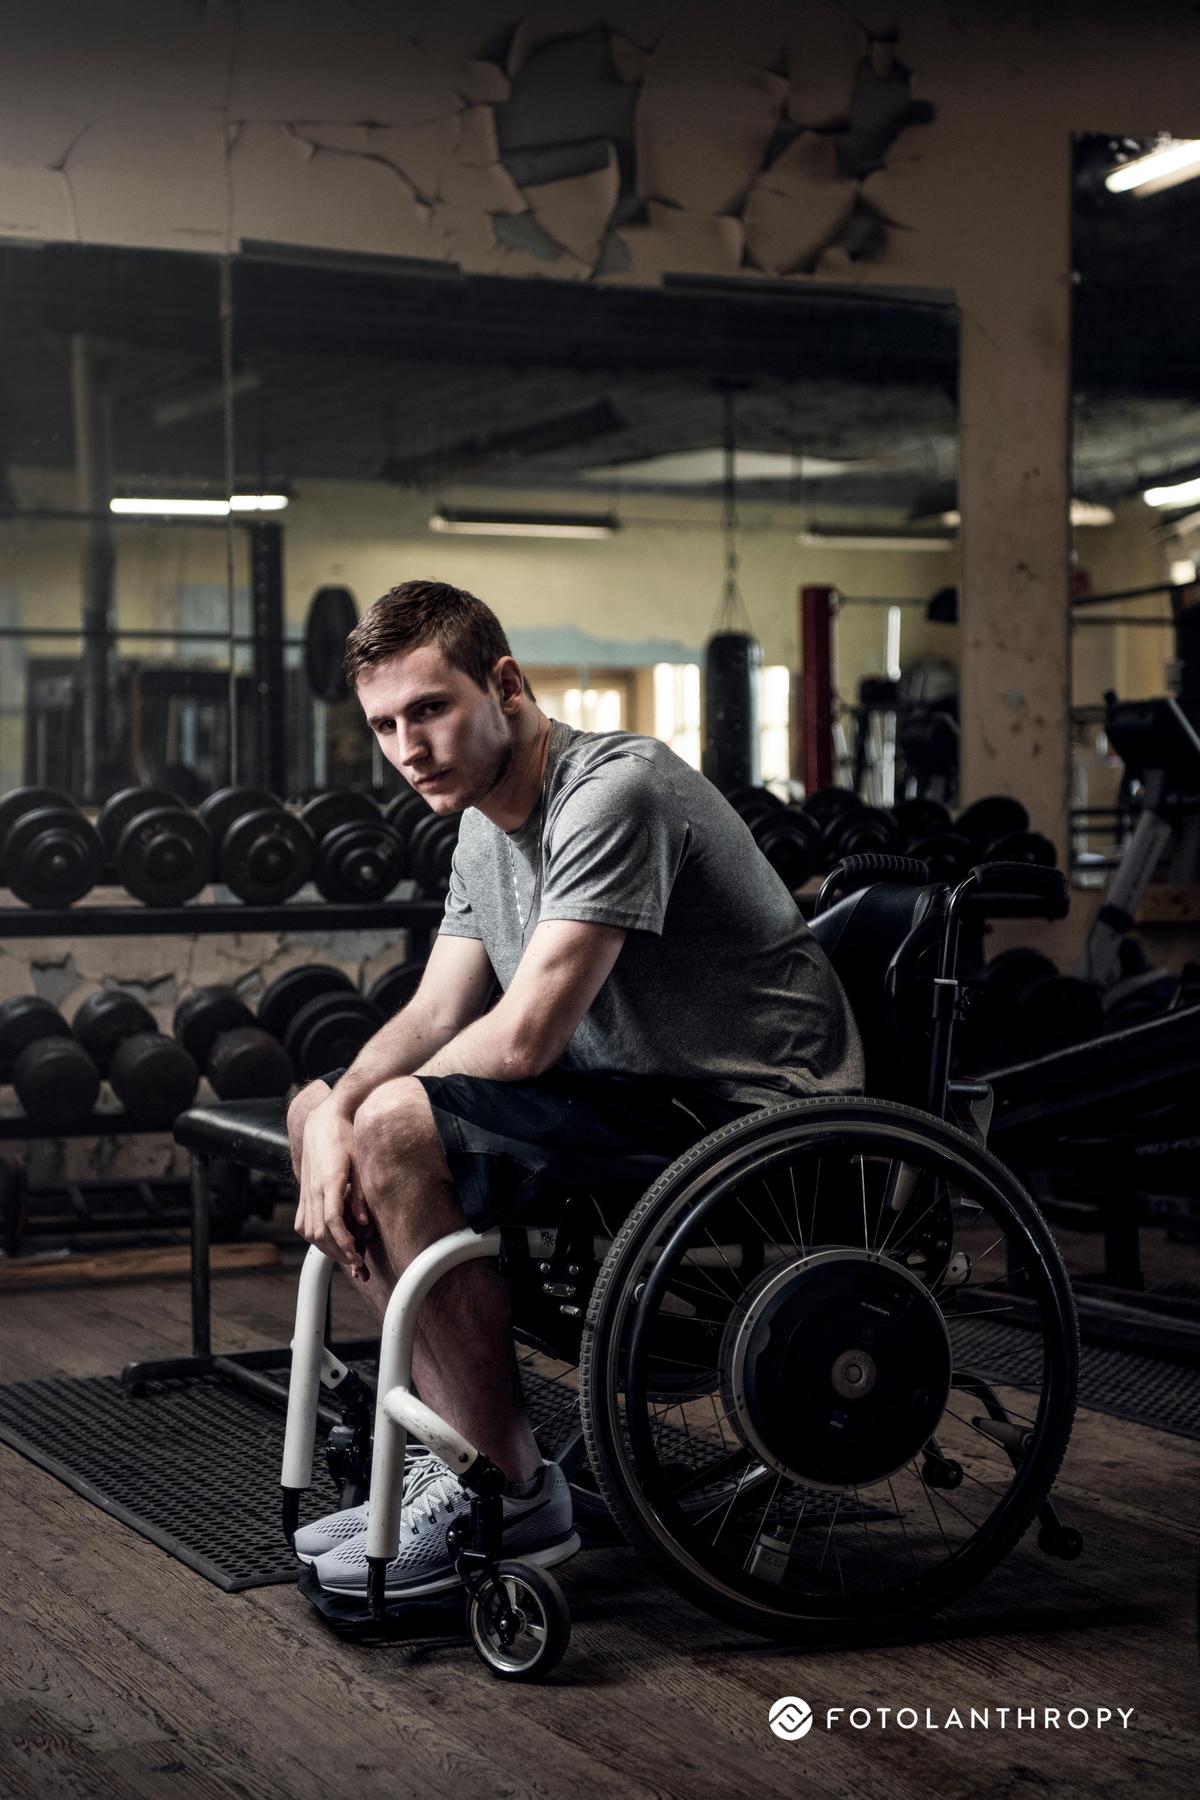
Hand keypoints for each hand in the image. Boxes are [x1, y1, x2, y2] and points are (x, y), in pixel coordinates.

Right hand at [294, 1099, 369, 1273]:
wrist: (323, 1121)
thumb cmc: (346, 1138)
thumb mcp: (360, 1162)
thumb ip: (361, 1195)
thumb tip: (364, 1223)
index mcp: (330, 1181)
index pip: (333, 1222)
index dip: (344, 1243)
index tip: (357, 1257)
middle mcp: (314, 1190)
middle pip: (320, 1233)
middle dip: (338, 1253)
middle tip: (357, 1264)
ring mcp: (306, 1192)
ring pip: (309, 1232)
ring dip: (327, 1248)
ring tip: (346, 1256)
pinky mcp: (302, 1193)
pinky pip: (303, 1223)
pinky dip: (314, 1238)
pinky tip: (328, 1242)